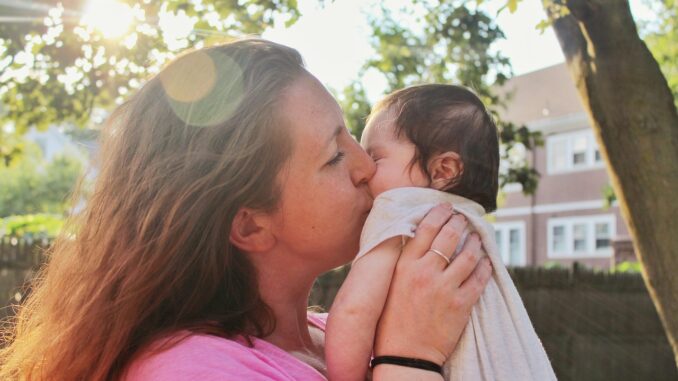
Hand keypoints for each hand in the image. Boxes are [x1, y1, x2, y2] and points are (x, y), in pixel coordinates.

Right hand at [373, 203, 491, 365]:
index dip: (439, 213)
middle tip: (463, 219)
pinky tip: (486, 261)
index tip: (446, 208)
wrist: (405, 355)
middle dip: (459, 223)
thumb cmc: (392, 321)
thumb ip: (404, 262)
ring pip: (468, 254)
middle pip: (449, 235)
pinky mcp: (461, 304)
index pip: (425, 228)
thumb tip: (415, 239)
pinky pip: (480, 278)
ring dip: (475, 242)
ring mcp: (444, 288)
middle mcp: (424, 272)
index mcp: (404, 266)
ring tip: (477, 238)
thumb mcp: (390, 285)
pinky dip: (485, 266)